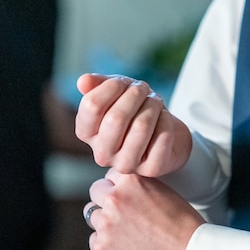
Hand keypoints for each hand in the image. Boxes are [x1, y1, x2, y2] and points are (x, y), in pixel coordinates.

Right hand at [75, 73, 191, 176]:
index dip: (111, 87)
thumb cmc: (136, 111)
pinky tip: (164, 117)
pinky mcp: (151, 169)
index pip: (91, 105)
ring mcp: (126, 164)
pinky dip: (166, 119)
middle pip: (116, 118)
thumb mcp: (116, 91)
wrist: (164, 134)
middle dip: (135, 95)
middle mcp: (102, 154)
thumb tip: (83, 81)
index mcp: (86, 133)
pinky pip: (162, 136)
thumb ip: (98, 84)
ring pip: (141, 126)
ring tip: (155, 101)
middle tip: (143, 89)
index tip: (124, 82)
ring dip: (153, 105)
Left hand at [84, 168, 205, 249]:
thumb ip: (137, 187)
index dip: (120, 187)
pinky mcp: (101, 247)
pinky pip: (94, 240)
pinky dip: (107, 245)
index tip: (129, 198)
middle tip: (124, 215)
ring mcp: (106, 223)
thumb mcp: (162, 191)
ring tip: (128, 233)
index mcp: (130, 180)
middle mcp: (114, 198)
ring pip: (92, 216)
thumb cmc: (183, 226)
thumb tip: (118, 188)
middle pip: (96, 191)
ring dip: (105, 222)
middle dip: (106, 201)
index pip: (110, 176)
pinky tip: (127, 248)